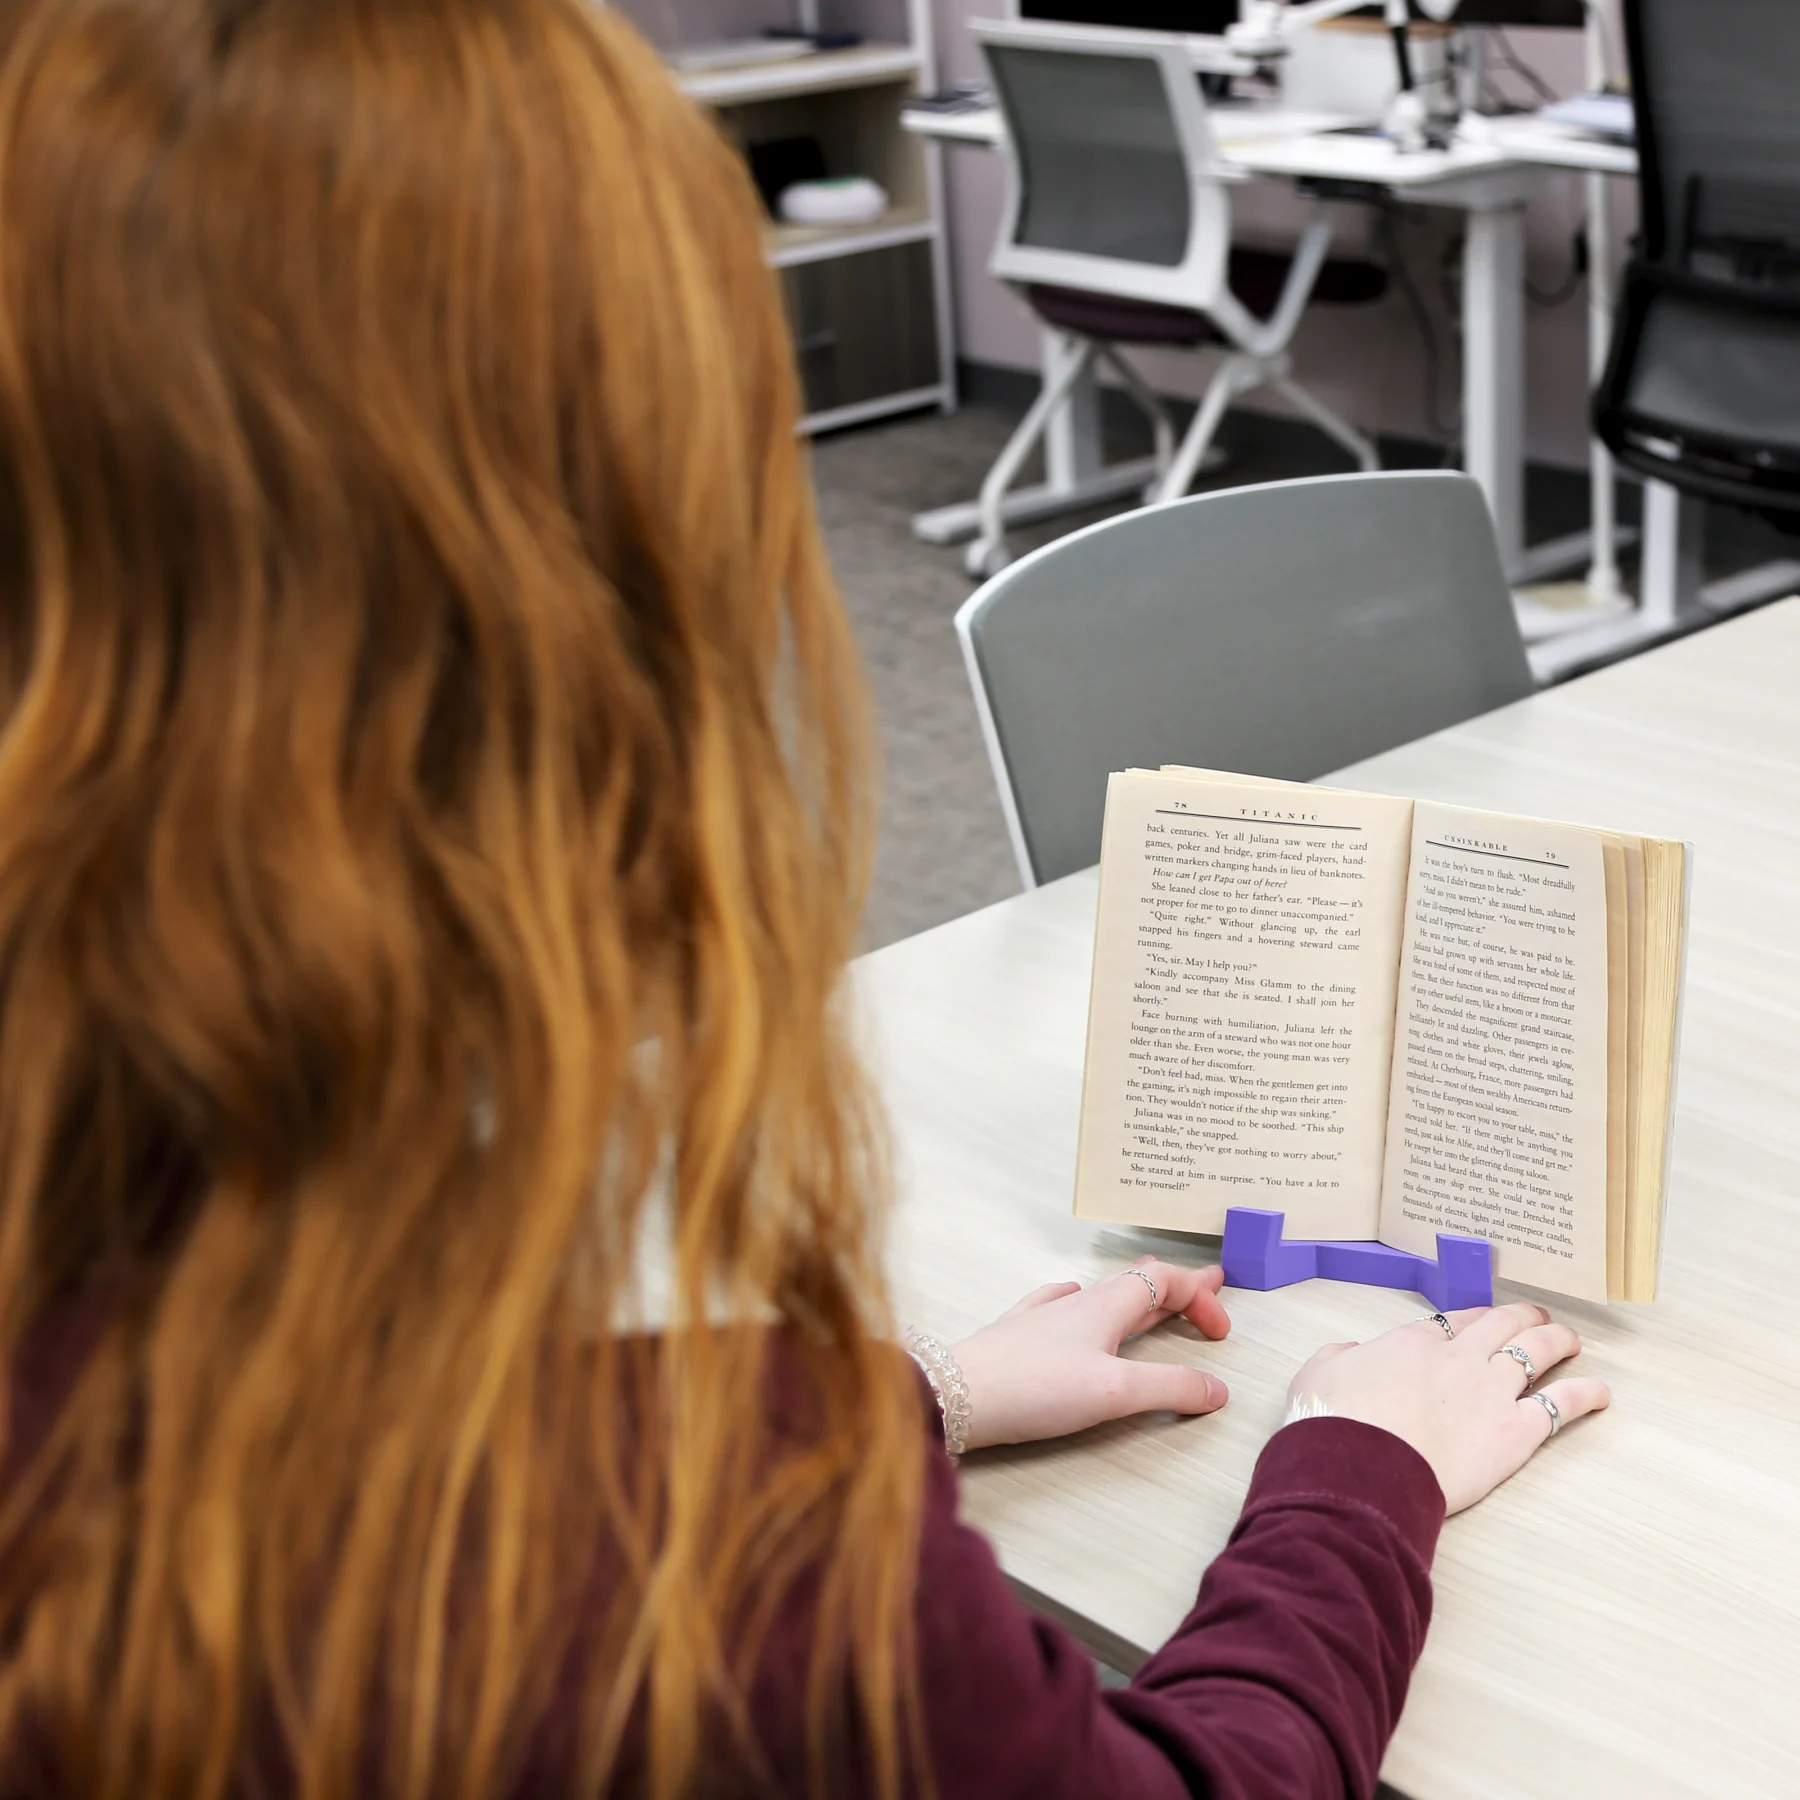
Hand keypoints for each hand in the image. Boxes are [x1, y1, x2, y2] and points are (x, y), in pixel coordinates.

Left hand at [950, 1257, 1230, 1450]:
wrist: (958, 1394)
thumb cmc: (1037, 1387)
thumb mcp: (1115, 1392)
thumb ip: (1170, 1389)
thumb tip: (1217, 1389)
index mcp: (1106, 1307)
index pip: (1166, 1282)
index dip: (1200, 1298)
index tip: (1221, 1333)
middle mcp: (1077, 1304)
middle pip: (1138, 1284)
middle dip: (1178, 1286)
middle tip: (1211, 1281)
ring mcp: (1044, 1317)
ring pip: (1102, 1296)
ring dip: (1138, 1297)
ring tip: (1155, 1299)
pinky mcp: (1018, 1335)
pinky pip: (1059, 1305)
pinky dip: (1084, 1305)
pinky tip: (1072, 1302)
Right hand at [1287, 1301, 1610, 1513]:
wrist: (1362, 1462)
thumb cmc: (1334, 1419)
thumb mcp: (1318, 1372)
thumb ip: (1341, 1356)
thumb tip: (1352, 1354)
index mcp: (1413, 1343)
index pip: (1455, 1320)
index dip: (1475, 1317)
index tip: (1486, 1317)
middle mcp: (1459, 1358)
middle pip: (1502, 1326)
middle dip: (1523, 1317)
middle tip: (1537, 1315)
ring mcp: (1491, 1391)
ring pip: (1535, 1353)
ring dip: (1557, 1341)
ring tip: (1571, 1339)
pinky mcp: (1514, 1432)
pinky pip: (1559, 1406)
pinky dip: (1583, 1396)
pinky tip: (1599, 1393)